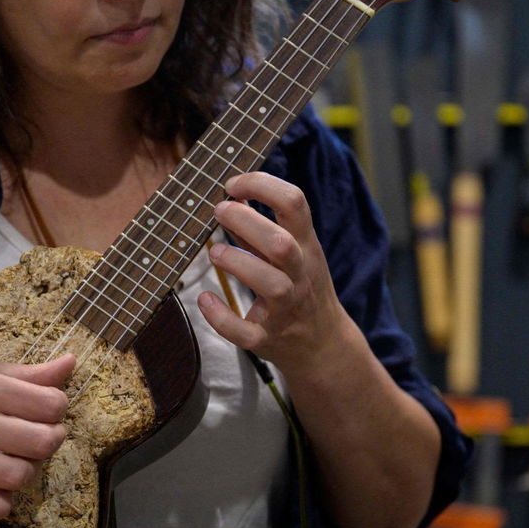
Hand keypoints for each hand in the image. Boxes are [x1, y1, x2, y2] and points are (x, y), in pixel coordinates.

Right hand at [0, 351, 74, 523]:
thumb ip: (26, 372)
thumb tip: (72, 363)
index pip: (52, 405)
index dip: (57, 407)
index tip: (44, 407)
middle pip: (43, 443)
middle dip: (51, 439)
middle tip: (36, 434)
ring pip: (18, 477)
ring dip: (27, 471)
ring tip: (16, 459)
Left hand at [198, 172, 348, 374]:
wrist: (323, 343)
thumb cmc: (301, 287)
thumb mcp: (294, 253)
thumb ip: (262, 228)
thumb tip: (232, 196)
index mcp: (305, 246)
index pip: (295, 203)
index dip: (262, 185)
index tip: (233, 184)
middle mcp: (299, 274)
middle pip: (281, 244)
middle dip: (246, 222)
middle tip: (218, 211)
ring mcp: (286, 308)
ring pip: (270, 285)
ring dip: (237, 263)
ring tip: (214, 253)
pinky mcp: (268, 338)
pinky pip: (245, 332)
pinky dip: (221, 317)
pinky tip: (205, 299)